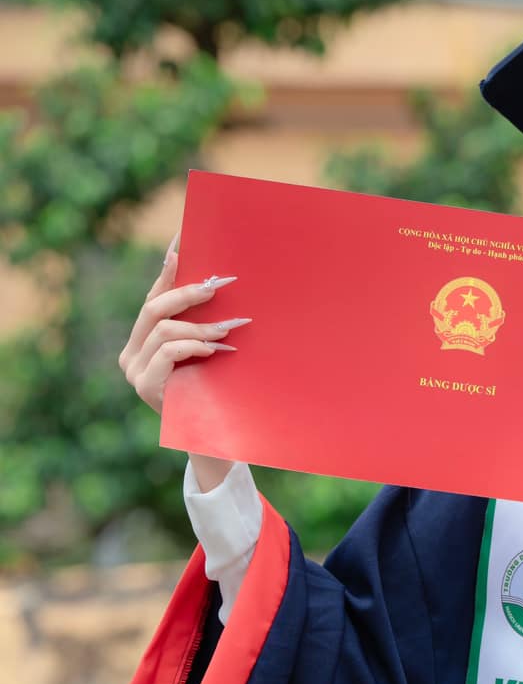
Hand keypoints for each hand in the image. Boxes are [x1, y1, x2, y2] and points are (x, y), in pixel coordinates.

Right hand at [118, 232, 249, 490]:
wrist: (216, 442)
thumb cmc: (217, 394)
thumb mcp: (209, 352)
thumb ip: (202, 324)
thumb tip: (218, 280)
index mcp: (141, 342)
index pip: (153, 297)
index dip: (168, 270)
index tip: (183, 241)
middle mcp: (131, 355)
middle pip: (154, 307)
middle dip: (189, 292)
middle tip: (221, 284)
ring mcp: (134, 373)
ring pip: (164, 328)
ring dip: (201, 326)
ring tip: (230, 330)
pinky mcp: (145, 387)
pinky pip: (169, 351)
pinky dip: (194, 345)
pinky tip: (216, 351)